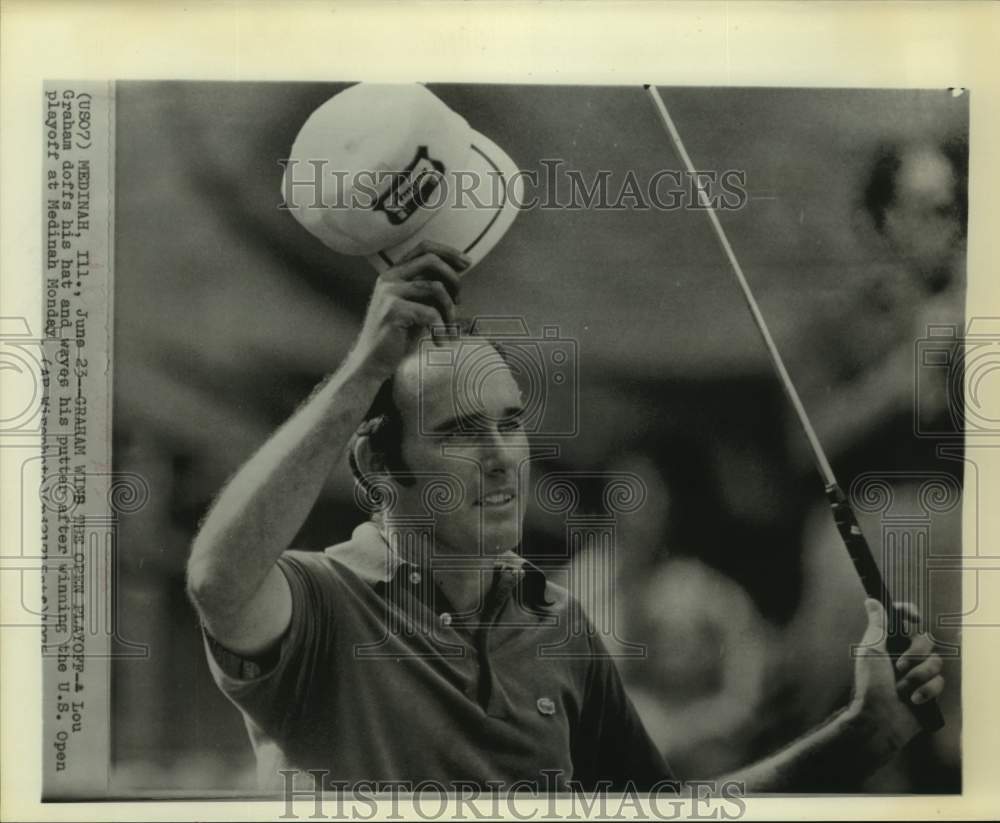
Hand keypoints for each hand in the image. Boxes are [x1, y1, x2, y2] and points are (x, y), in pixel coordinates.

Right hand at [347, 241, 469, 378]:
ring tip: (450, 327)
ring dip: (450, 309)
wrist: (372, 362)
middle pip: (431, 260)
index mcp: (393, 273)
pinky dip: (442, 328)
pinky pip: (431, 313)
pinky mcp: (393, 311)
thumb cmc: (397, 336)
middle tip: (460, 301)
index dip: (448, 252)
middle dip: (453, 278)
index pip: (424, 248)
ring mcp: (389, 293)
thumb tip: (457, 274)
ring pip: (435, 288)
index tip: (467, 263)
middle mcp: (389, 278)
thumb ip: (428, 288)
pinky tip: (440, 341)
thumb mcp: (415, 306)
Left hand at [850, 599, 944, 752]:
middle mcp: (904, 656)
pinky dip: (926, 691)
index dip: (910, 613)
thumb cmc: (870, 685)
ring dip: (918, 676)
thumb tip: (871, 600)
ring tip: (903, 688)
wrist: (879, 720)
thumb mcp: (871, 651)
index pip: (903, 620)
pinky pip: (939, 682)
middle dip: (915, 654)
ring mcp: (917, 674)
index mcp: (888, 644)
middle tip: (899, 667)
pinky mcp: (929, 691)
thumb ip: (877, 625)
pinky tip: (913, 700)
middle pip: (926, 640)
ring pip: (935, 662)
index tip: (914, 617)